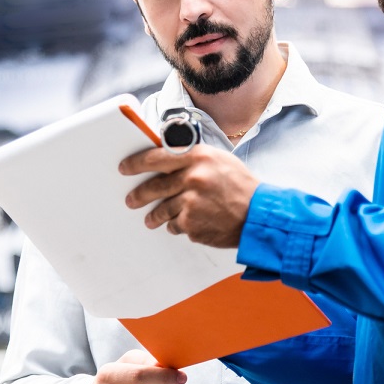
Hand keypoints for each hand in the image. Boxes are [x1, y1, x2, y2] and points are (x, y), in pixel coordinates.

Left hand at [119, 144, 259, 247]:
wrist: (259, 215)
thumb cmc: (241, 186)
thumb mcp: (218, 160)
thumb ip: (191, 158)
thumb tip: (164, 159)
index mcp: (198, 157)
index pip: (157, 157)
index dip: (137, 163)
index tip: (125, 168)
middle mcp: (192, 179)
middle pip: (154, 187)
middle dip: (139, 195)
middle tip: (131, 199)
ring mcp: (191, 204)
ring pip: (162, 210)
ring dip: (156, 215)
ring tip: (152, 219)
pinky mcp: (193, 225)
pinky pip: (176, 226)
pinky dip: (178, 225)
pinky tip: (188, 223)